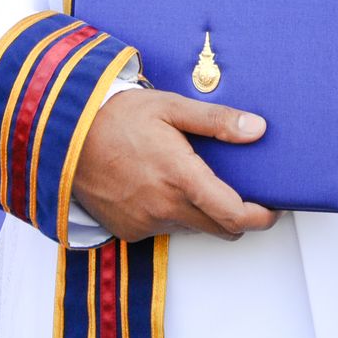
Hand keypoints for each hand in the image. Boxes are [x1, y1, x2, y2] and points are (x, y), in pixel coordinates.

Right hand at [71, 89, 278, 242]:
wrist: (64, 134)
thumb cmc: (116, 116)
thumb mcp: (171, 107)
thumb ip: (217, 121)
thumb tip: (257, 129)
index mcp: (181, 177)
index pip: (235, 215)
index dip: (262, 217)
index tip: (273, 209)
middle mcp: (164, 207)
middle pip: (220, 229)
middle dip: (236, 216)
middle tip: (240, 192)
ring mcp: (144, 222)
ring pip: (191, 228)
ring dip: (201, 213)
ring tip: (191, 179)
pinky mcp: (127, 230)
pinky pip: (162, 229)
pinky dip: (170, 214)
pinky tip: (159, 185)